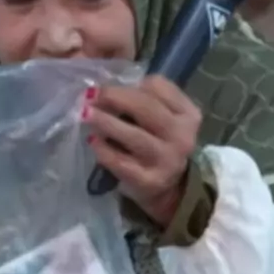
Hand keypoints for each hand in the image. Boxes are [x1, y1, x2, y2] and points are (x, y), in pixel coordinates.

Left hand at [83, 76, 201, 226]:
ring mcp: (167, 160)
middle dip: (115, 98)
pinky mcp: (150, 181)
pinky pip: (122, 162)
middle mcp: (182, 136)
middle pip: (146, 108)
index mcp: (188, 114)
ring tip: (85, 113)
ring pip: (134, 135)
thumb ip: (148, 98)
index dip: (130, 84)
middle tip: (91, 95)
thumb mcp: (166, 118)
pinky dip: (105, 150)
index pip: (159, 88)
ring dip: (106, 122)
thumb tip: (110, 86)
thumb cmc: (161, 143)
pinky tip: (93, 141)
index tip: (106, 85)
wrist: (172, 189)